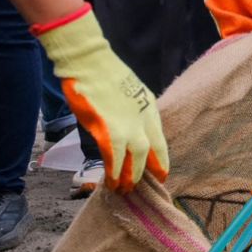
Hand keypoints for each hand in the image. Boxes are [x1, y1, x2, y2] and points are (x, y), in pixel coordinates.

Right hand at [34, 6, 168, 192]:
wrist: (90, 62)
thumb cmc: (103, 73)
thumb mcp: (128, 92)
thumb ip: (130, 110)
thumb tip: (123, 125)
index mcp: (150, 108)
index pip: (159, 140)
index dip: (160, 159)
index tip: (162, 173)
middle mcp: (144, 119)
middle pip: (150, 152)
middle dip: (147, 172)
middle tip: (141, 186)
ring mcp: (129, 126)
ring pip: (135, 159)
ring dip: (129, 176)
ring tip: (124, 189)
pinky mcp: (110, 131)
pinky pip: (115, 158)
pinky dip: (114, 171)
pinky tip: (112, 182)